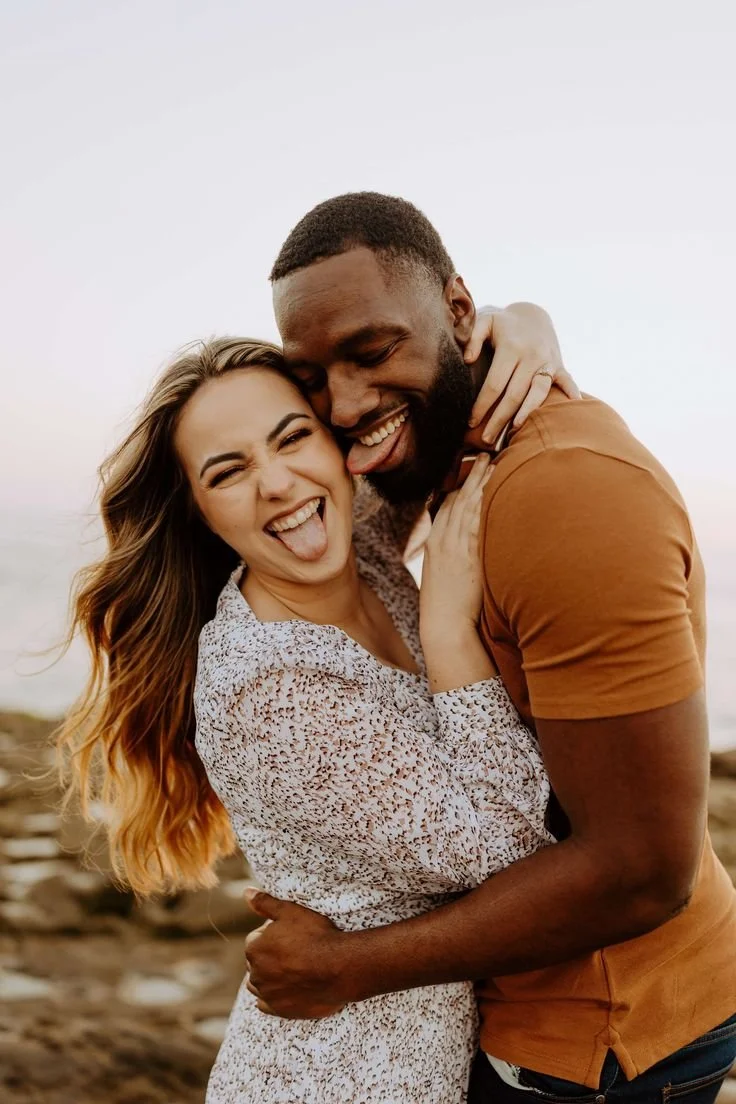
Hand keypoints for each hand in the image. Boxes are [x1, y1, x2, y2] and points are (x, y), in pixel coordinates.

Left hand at [243, 889, 351, 1018]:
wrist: (339, 967)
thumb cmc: (316, 936)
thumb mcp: (290, 911)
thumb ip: (264, 903)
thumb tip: (245, 892)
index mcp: (254, 949)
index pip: (256, 939)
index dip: (274, 935)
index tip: (292, 935)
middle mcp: (255, 974)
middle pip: (257, 961)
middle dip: (269, 956)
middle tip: (295, 950)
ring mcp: (267, 994)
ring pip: (259, 983)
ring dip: (269, 976)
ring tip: (291, 968)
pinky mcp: (279, 1010)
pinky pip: (266, 1004)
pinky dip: (273, 996)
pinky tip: (287, 988)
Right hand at [420, 454, 492, 641]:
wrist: (444, 623)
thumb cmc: (446, 603)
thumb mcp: (442, 574)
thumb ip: (452, 554)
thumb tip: (466, 546)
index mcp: (434, 542)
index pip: (444, 505)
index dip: (458, 485)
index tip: (470, 470)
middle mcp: (442, 540)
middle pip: (456, 499)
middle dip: (471, 476)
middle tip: (485, 456)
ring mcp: (454, 546)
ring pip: (467, 505)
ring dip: (481, 482)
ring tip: (493, 463)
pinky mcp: (468, 555)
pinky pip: (476, 522)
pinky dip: (484, 503)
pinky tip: (494, 489)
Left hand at [465, 303, 580, 444]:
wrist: (532, 314)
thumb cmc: (502, 324)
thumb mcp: (485, 321)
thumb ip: (473, 338)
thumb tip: (468, 360)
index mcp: (511, 348)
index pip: (494, 384)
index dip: (482, 405)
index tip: (471, 423)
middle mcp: (531, 356)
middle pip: (514, 395)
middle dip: (499, 420)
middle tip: (486, 441)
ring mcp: (547, 361)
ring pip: (538, 393)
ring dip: (527, 414)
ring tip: (514, 432)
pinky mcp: (559, 365)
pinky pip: (567, 381)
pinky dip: (571, 394)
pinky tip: (572, 409)